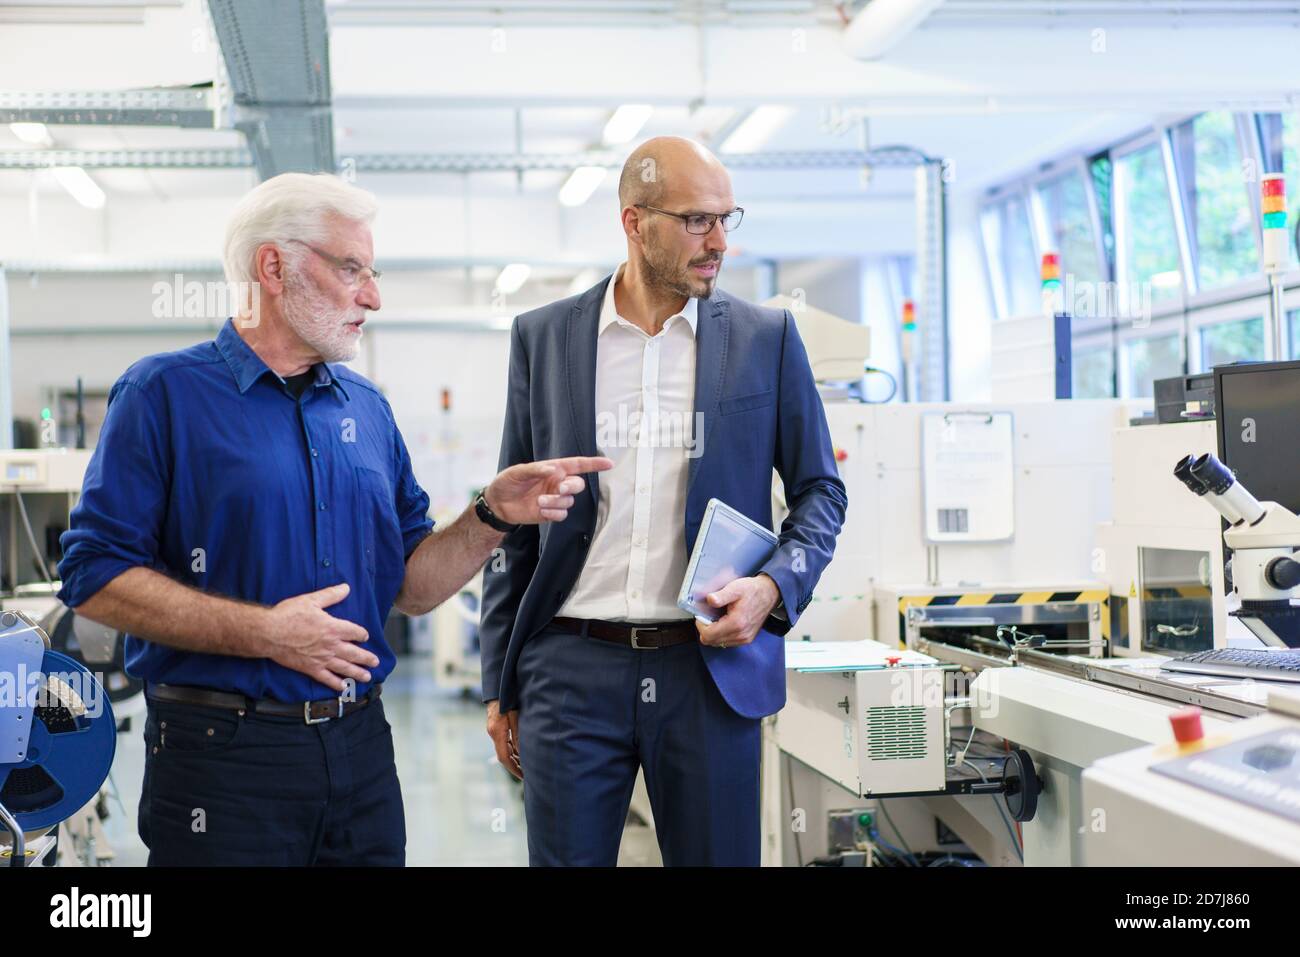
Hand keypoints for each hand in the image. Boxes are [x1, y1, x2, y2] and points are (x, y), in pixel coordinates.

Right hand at [263, 583, 378, 692]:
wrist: (269, 632)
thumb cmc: (288, 615)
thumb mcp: (311, 600)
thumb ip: (331, 595)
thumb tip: (346, 587)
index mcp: (333, 628)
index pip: (355, 632)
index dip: (362, 634)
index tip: (365, 636)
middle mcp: (331, 645)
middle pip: (354, 653)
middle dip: (366, 658)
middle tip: (375, 662)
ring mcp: (321, 659)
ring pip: (344, 668)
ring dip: (358, 672)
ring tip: (367, 677)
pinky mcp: (310, 668)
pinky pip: (327, 679)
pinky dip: (336, 684)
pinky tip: (343, 687)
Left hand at [484, 456, 613, 524]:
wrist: (497, 505)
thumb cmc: (507, 483)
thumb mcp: (517, 472)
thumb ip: (535, 469)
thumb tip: (552, 469)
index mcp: (553, 469)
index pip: (577, 465)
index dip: (594, 464)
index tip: (609, 463)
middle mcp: (557, 483)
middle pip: (577, 485)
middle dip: (572, 486)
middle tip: (561, 488)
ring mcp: (554, 499)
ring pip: (569, 502)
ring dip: (556, 502)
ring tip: (539, 501)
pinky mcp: (550, 513)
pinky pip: (561, 515)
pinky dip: (554, 513)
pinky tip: (541, 511)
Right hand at [486, 699, 521, 778]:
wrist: (498, 686)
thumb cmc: (509, 698)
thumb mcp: (517, 716)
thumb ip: (519, 735)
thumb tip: (524, 752)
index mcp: (497, 732)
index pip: (504, 757)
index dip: (514, 769)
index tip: (523, 776)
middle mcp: (494, 733)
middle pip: (503, 755)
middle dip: (515, 766)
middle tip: (527, 775)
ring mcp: (494, 730)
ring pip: (504, 749)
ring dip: (514, 758)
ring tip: (527, 767)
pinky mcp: (497, 727)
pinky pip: (504, 742)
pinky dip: (513, 749)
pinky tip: (522, 752)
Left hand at [695, 574, 780, 648]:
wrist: (769, 593)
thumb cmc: (752, 590)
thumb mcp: (735, 588)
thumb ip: (721, 595)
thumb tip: (709, 600)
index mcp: (736, 623)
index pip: (708, 635)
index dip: (700, 625)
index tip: (702, 615)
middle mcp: (741, 635)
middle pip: (711, 641)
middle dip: (706, 629)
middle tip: (708, 616)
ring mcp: (744, 638)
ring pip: (718, 643)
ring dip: (713, 632)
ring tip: (717, 618)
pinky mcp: (746, 639)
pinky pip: (726, 642)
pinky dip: (721, 634)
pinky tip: (724, 622)